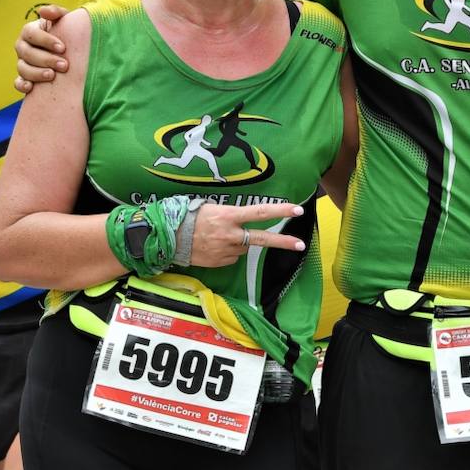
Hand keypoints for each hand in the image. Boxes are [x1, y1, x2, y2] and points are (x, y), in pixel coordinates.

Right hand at [14, 4, 71, 91]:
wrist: (70, 52)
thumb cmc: (66, 33)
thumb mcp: (64, 20)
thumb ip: (56, 13)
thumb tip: (43, 11)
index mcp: (29, 32)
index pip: (31, 34)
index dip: (45, 40)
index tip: (62, 47)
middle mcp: (22, 47)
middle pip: (26, 53)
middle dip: (45, 59)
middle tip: (64, 65)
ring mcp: (22, 63)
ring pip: (22, 68)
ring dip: (37, 73)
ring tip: (53, 75)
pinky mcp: (24, 78)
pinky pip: (18, 83)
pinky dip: (22, 85)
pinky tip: (31, 88)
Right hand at [189, 201, 305, 267]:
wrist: (168, 238)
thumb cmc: (187, 217)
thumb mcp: (208, 207)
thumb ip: (228, 214)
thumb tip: (240, 219)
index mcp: (228, 216)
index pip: (260, 212)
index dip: (280, 211)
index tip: (297, 210)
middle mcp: (230, 234)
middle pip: (263, 238)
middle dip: (283, 242)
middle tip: (301, 244)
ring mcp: (226, 251)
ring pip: (243, 247)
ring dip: (239, 242)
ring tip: (220, 236)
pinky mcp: (220, 262)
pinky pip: (232, 257)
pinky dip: (228, 251)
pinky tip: (214, 245)